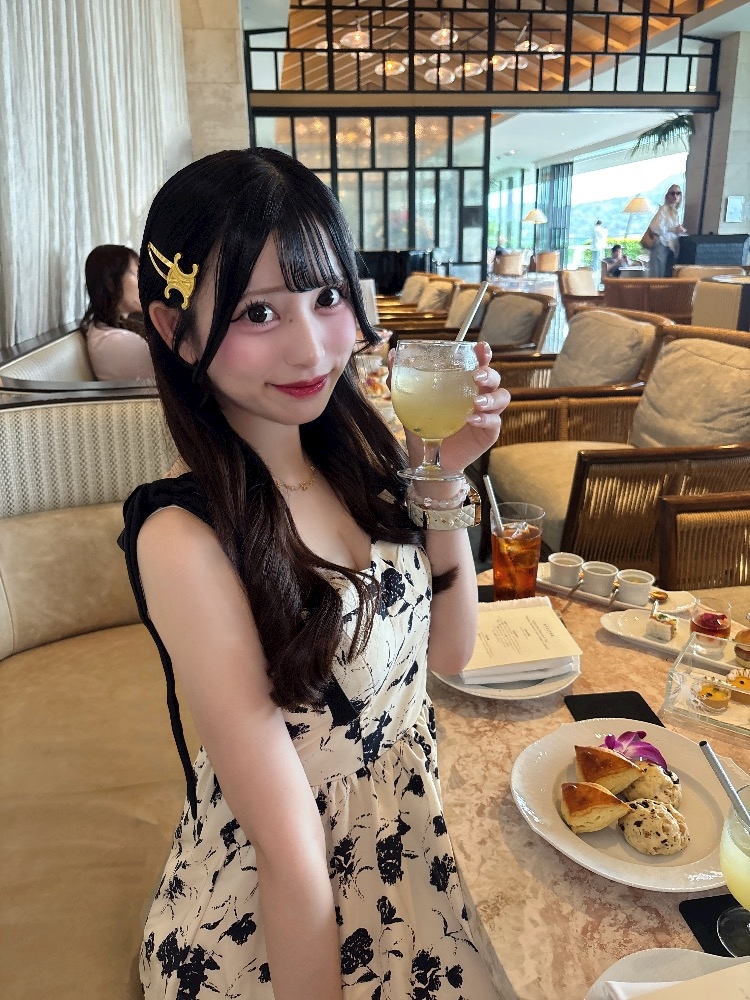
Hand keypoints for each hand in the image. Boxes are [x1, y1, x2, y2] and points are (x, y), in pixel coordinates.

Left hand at [388, 342, 509, 473]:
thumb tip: (391, 354)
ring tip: (476, 401)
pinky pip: (494, 422)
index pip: (479, 364)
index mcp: (463, 384)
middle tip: (476, 376)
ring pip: (501, 398)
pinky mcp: (488, 433)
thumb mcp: (409, 402)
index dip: (484, 354)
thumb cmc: (424, 426)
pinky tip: (472, 419)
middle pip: (494, 378)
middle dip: (489, 374)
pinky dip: (485, 419)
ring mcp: (486, 414)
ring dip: (491, 397)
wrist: (427, 458)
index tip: (482, 348)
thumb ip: (401, 379)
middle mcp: (478, 395)